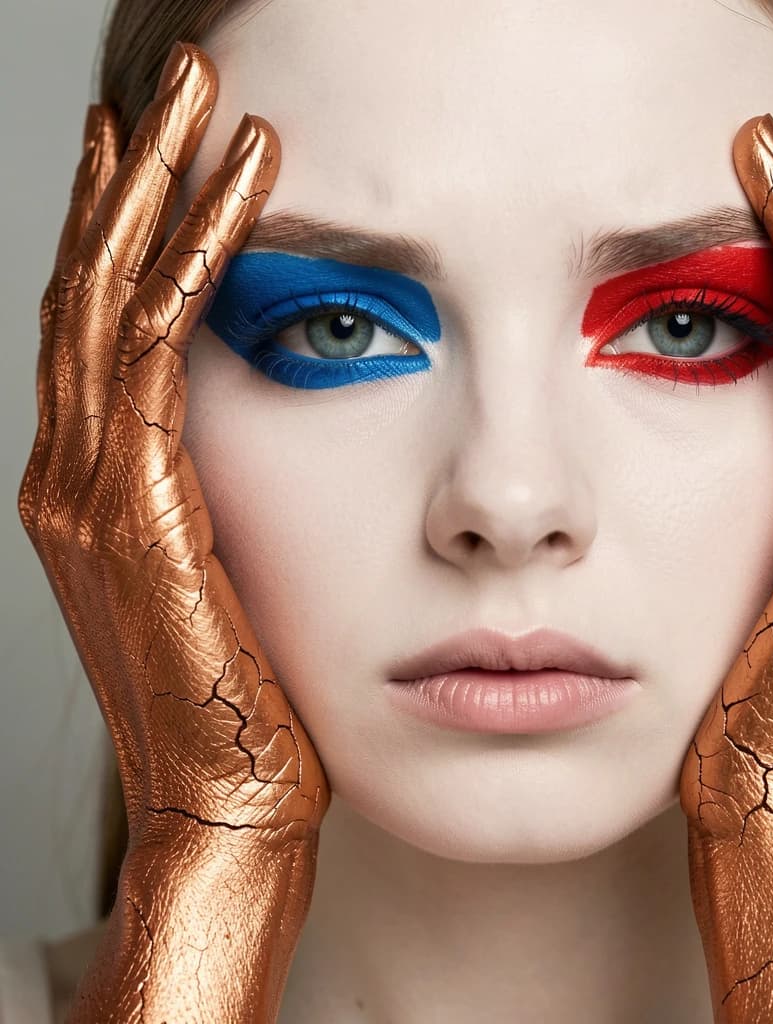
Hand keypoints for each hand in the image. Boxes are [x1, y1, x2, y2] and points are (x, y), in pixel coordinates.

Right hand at [18, 42, 327, 1018]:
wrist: (232, 799)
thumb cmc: (257, 701)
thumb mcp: (237, 584)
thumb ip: (231, 506)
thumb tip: (275, 454)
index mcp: (104, 485)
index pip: (110, 319)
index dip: (134, 224)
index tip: (173, 148)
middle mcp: (73, 468)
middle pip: (96, 280)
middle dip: (136, 173)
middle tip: (178, 79)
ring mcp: (88, 483)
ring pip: (114, 291)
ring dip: (160, 186)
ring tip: (202, 96)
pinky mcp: (132, 505)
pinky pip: (160, 348)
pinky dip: (196, 261)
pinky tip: (241, 190)